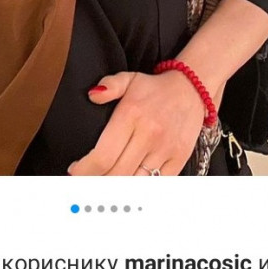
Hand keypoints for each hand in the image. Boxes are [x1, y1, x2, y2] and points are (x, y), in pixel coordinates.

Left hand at [67, 70, 205, 176]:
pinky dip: (140, 189)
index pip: (103, 155)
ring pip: (135, 183)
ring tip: (102, 186)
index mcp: (132, 115)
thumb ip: (109, 86)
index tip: (75, 171)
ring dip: (116, 189)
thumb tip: (92, 95)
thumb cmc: (154, 88)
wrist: (192, 88)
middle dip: (95, 182)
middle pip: (116, 174)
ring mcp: (165, 149)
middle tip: (84, 181)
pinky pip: (156, 184)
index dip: (85, 170)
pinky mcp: (178, 159)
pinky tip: (128, 186)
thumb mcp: (129, 79)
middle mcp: (149, 134)